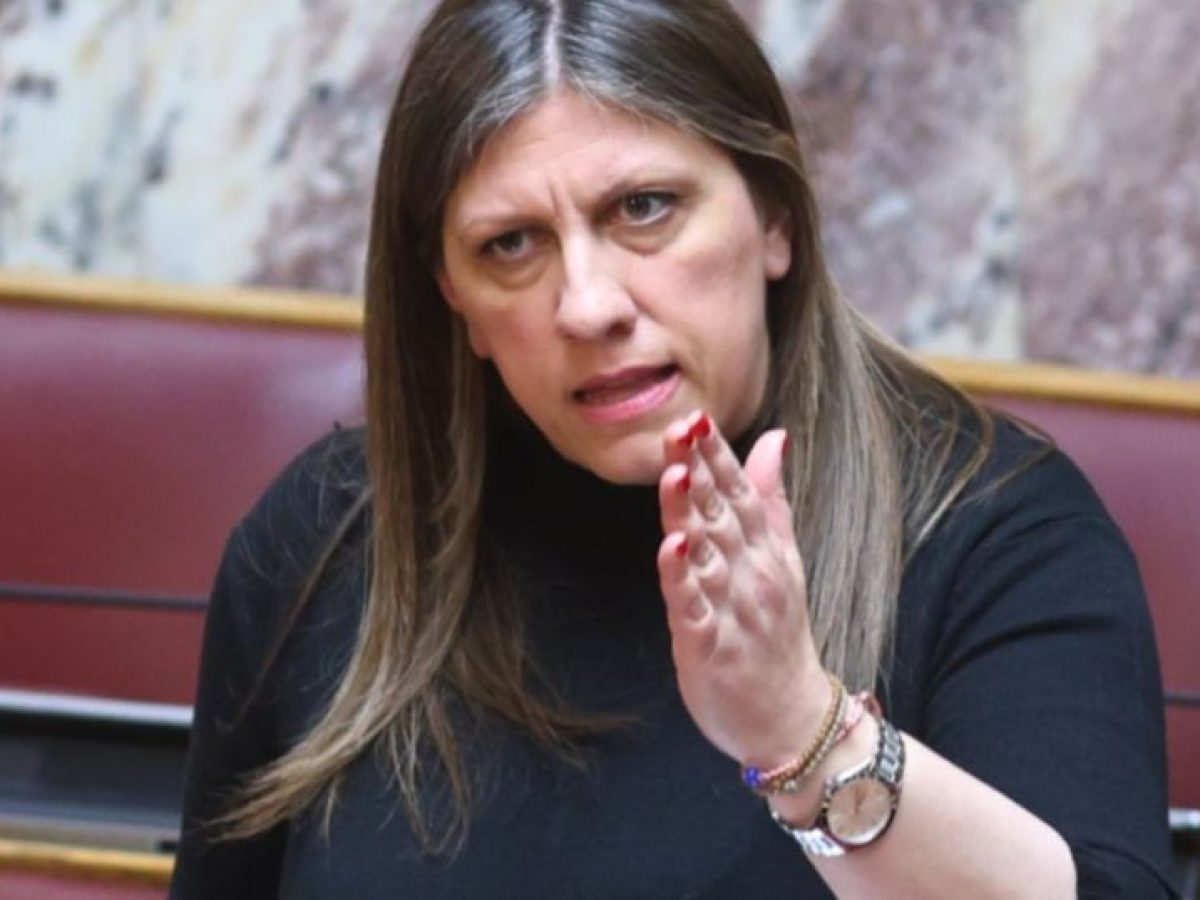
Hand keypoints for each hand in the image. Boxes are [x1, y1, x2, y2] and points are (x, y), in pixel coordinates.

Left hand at [656, 410, 830, 768]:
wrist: (792, 718)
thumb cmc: (778, 634)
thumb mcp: (782, 559)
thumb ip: (769, 499)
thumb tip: (772, 437)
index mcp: (763, 551)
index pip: (739, 492)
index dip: (716, 455)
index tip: (696, 417)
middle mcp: (749, 574)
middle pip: (720, 514)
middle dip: (699, 470)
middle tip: (679, 428)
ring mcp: (731, 610)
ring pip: (705, 554)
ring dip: (689, 514)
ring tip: (675, 475)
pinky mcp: (711, 647)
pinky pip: (694, 609)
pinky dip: (683, 579)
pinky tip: (671, 549)